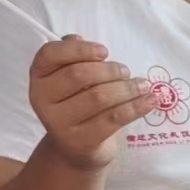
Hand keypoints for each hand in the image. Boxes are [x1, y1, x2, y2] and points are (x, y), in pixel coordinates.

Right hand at [28, 35, 154, 171]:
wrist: (74, 149)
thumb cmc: (76, 103)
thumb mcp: (70, 79)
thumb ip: (73, 57)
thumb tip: (79, 40)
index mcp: (39, 76)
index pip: (50, 54)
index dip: (78, 50)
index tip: (104, 51)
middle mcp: (42, 99)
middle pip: (79, 75)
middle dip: (109, 70)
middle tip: (126, 72)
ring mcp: (59, 123)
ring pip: (98, 97)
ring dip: (127, 88)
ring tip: (142, 85)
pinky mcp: (81, 141)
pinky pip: (113, 119)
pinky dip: (136, 107)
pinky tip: (150, 101)